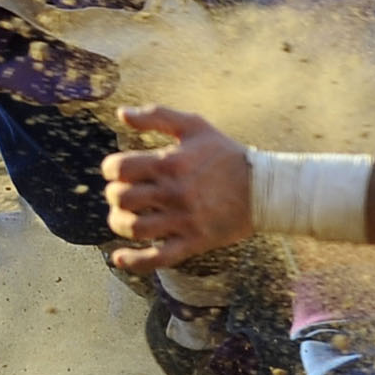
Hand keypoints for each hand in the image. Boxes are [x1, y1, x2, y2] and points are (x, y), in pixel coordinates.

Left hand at [102, 104, 254, 272]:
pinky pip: (157, 258)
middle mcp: (174, 192)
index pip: (119, 168)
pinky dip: (134, 261)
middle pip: (122, 199)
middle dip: (114, 195)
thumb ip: (157, 116)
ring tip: (123, 217)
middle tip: (122, 193)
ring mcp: (183, 220)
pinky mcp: (193, 242)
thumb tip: (122, 113)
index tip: (117, 170)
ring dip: (119, 223)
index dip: (110, 168)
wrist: (263, 188)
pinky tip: (119, 257)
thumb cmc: (226, 154)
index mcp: (171, 162)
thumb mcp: (194, 126)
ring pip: (134, 229)